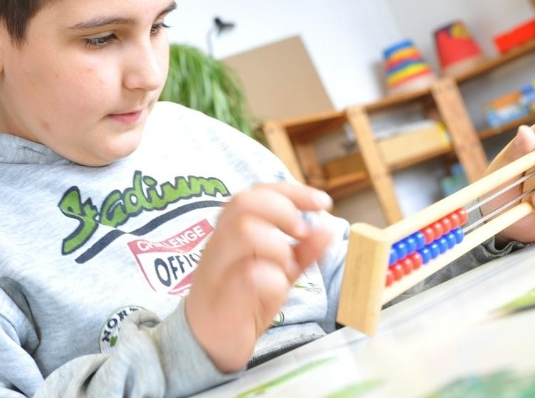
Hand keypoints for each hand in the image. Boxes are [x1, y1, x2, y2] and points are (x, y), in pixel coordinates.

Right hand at [184, 182, 332, 372]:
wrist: (208, 344)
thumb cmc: (241, 302)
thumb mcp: (277, 271)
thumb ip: (300, 251)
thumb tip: (326, 228)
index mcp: (229, 232)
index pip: (255, 193)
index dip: (291, 192)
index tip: (322, 202)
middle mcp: (218, 244)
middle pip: (244, 203)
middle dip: (284, 210)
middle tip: (301, 234)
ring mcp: (217, 269)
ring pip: (245, 232)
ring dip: (279, 246)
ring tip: (286, 268)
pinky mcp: (222, 298)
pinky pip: (250, 275)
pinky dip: (274, 279)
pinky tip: (277, 290)